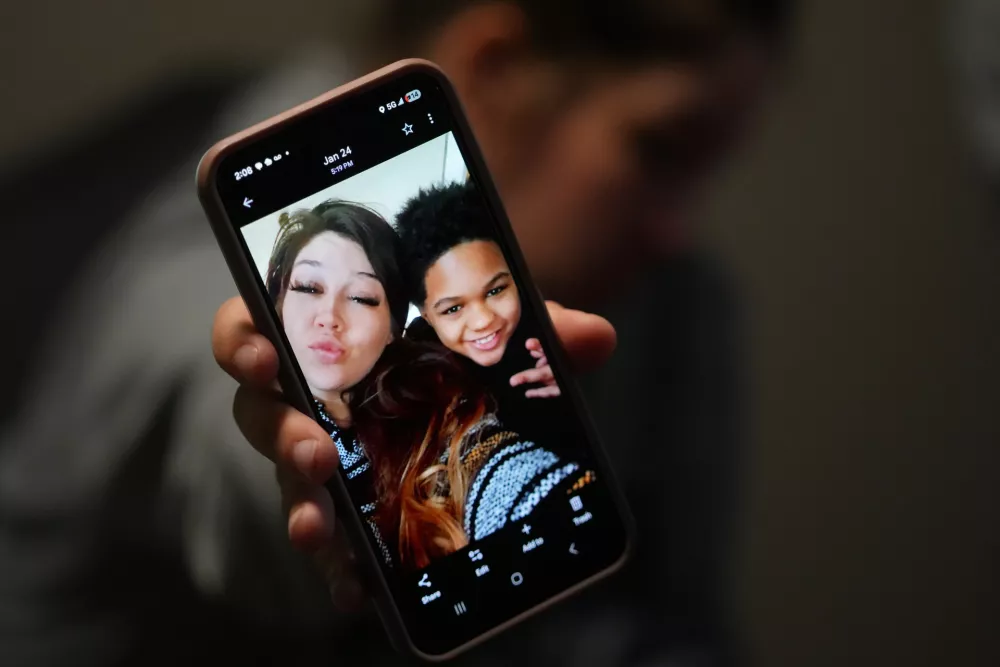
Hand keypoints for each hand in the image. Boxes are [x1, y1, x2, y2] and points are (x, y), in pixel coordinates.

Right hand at [212, 298, 614, 603]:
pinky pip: (332, 539)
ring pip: (288, 483)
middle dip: (280, 434)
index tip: (262, 354)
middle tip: (315, 453)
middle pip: (262, 413)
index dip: (244, 339)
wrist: (466, 398)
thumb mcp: (495, 337)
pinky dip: (340, 566)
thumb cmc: (458, 352)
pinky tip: (357, 593)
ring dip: (300, 506)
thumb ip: (538, 331)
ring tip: (321, 527)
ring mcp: (322, 459)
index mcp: (328, 340)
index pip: (259, 327)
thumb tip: (596, 338)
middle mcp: (310, 400)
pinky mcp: (347, 510)